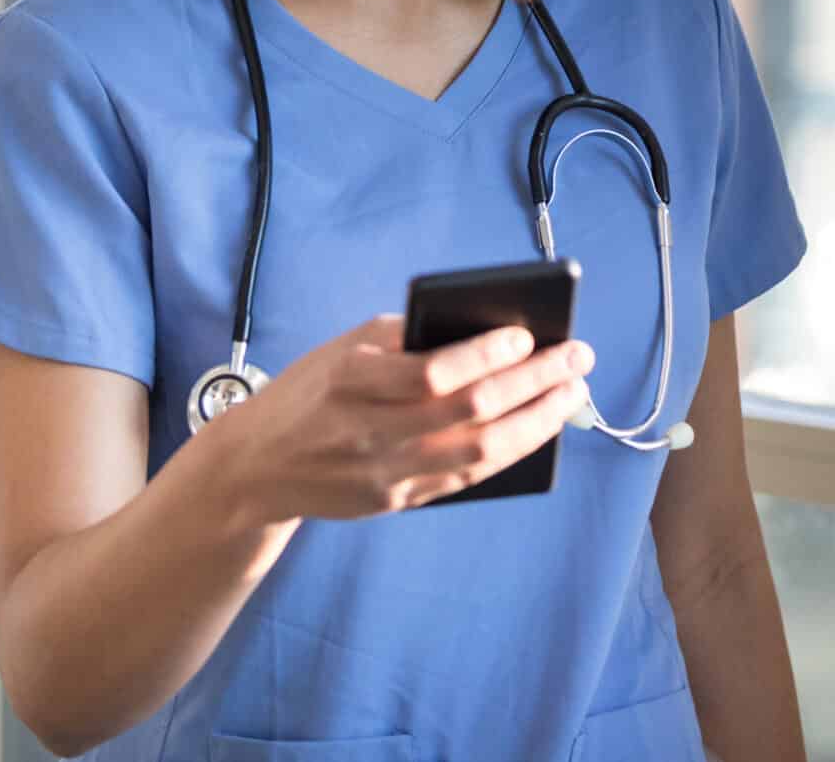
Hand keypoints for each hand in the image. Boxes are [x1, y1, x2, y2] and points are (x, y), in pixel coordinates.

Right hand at [220, 313, 594, 519]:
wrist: (258, 466)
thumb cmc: (307, 392)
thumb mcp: (340, 350)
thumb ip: (400, 340)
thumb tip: (480, 332)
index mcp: (350, 381)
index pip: (433, 371)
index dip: (486, 354)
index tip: (527, 334)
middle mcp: (370, 431)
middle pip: (470, 411)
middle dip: (534, 381)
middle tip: (577, 358)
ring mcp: (386, 474)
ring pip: (480, 452)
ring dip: (537, 422)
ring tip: (571, 395)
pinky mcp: (397, 501)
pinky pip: (466, 479)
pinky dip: (508, 452)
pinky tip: (536, 429)